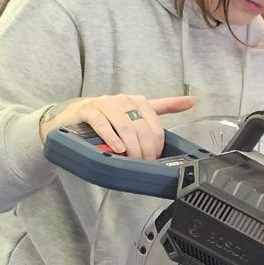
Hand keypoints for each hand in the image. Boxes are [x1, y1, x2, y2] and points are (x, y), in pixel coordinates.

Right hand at [38, 94, 193, 158]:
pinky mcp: (88, 110)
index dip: (156, 146)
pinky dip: (111, 138)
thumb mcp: (136, 112)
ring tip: (132, 160)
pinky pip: (103, 124)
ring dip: (131, 148)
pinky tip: (117, 149)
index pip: (155, 127)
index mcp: (138, 101)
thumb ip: (163, 107)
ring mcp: (105, 104)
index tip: (154, 159)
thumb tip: (192, 100)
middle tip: (143, 164)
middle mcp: (123, 100)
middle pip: (141, 129)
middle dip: (145, 151)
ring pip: (125, 128)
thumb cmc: (107, 118)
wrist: (71, 117)